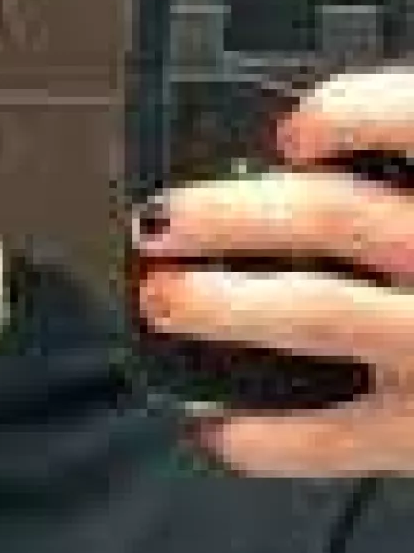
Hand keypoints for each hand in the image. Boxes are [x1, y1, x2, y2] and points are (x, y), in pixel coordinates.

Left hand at [131, 65, 413, 476]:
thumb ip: (411, 167)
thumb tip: (313, 148)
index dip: (349, 111)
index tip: (292, 127)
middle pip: (335, 215)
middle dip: (231, 212)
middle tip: (164, 215)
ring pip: (318, 312)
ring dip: (225, 303)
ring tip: (163, 297)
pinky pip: (335, 441)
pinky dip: (267, 440)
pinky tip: (218, 429)